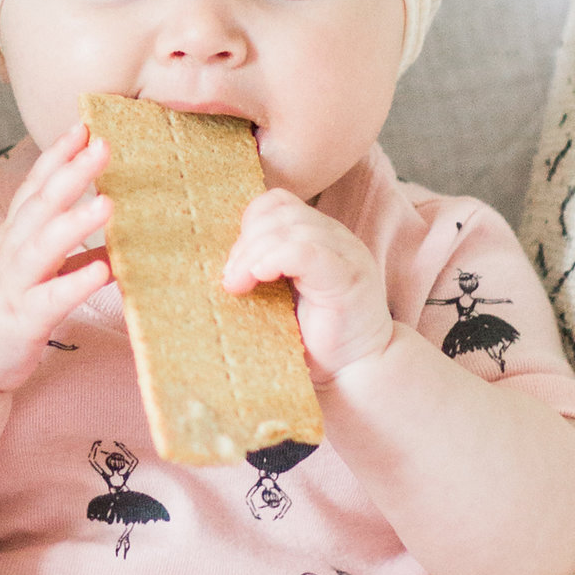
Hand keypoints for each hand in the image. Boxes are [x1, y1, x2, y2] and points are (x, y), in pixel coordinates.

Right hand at [0, 124, 110, 398]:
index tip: (82, 126)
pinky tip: (104, 270)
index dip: (57, 156)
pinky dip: (76, 282)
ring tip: (108, 201)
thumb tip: (109, 244)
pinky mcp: (21, 322)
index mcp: (10, 238)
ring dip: (75, 221)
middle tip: (104, 144)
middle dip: (72, 172)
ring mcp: (13, 287)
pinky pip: (52, 300)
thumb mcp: (24, 275)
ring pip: (43, 246)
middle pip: (41, 205)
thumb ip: (63, 256)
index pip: (33, 188)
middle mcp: (9, 254)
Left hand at [224, 190, 395, 381]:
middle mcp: (336, 238)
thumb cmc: (315, 338)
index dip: (249, 223)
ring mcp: (346, 255)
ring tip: (237, 285)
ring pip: (290, 229)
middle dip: (246, 241)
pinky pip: (306, 252)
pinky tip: (259, 277)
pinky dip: (275, 258)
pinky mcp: (348, 278)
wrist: (355, 371)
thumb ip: (264, 268)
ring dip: (253, 254)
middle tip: (231, 278)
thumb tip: (219, 261)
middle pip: (280, 212)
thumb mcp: (282, 295)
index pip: (278, 202)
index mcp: (320, 236)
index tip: (233, 263)